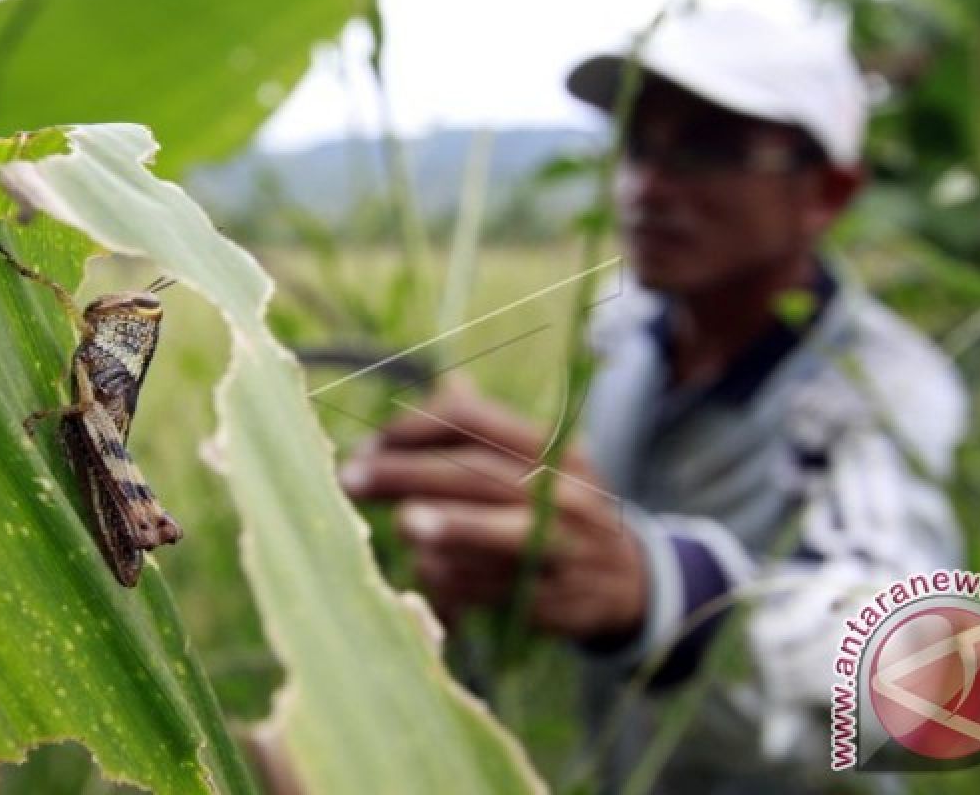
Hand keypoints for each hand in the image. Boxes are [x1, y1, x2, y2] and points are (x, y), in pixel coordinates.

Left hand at [339, 378, 647, 640]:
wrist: (628, 584)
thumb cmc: (565, 509)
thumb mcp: (546, 462)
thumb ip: (493, 429)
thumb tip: (448, 381)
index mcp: (555, 450)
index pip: (476, 421)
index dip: (418, 427)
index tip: (373, 442)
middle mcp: (563, 493)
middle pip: (474, 473)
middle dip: (407, 474)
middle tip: (351, 478)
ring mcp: (560, 547)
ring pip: (490, 532)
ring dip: (439, 527)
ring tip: (399, 524)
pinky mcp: (548, 598)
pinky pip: (487, 585)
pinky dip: (450, 576)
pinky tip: (425, 568)